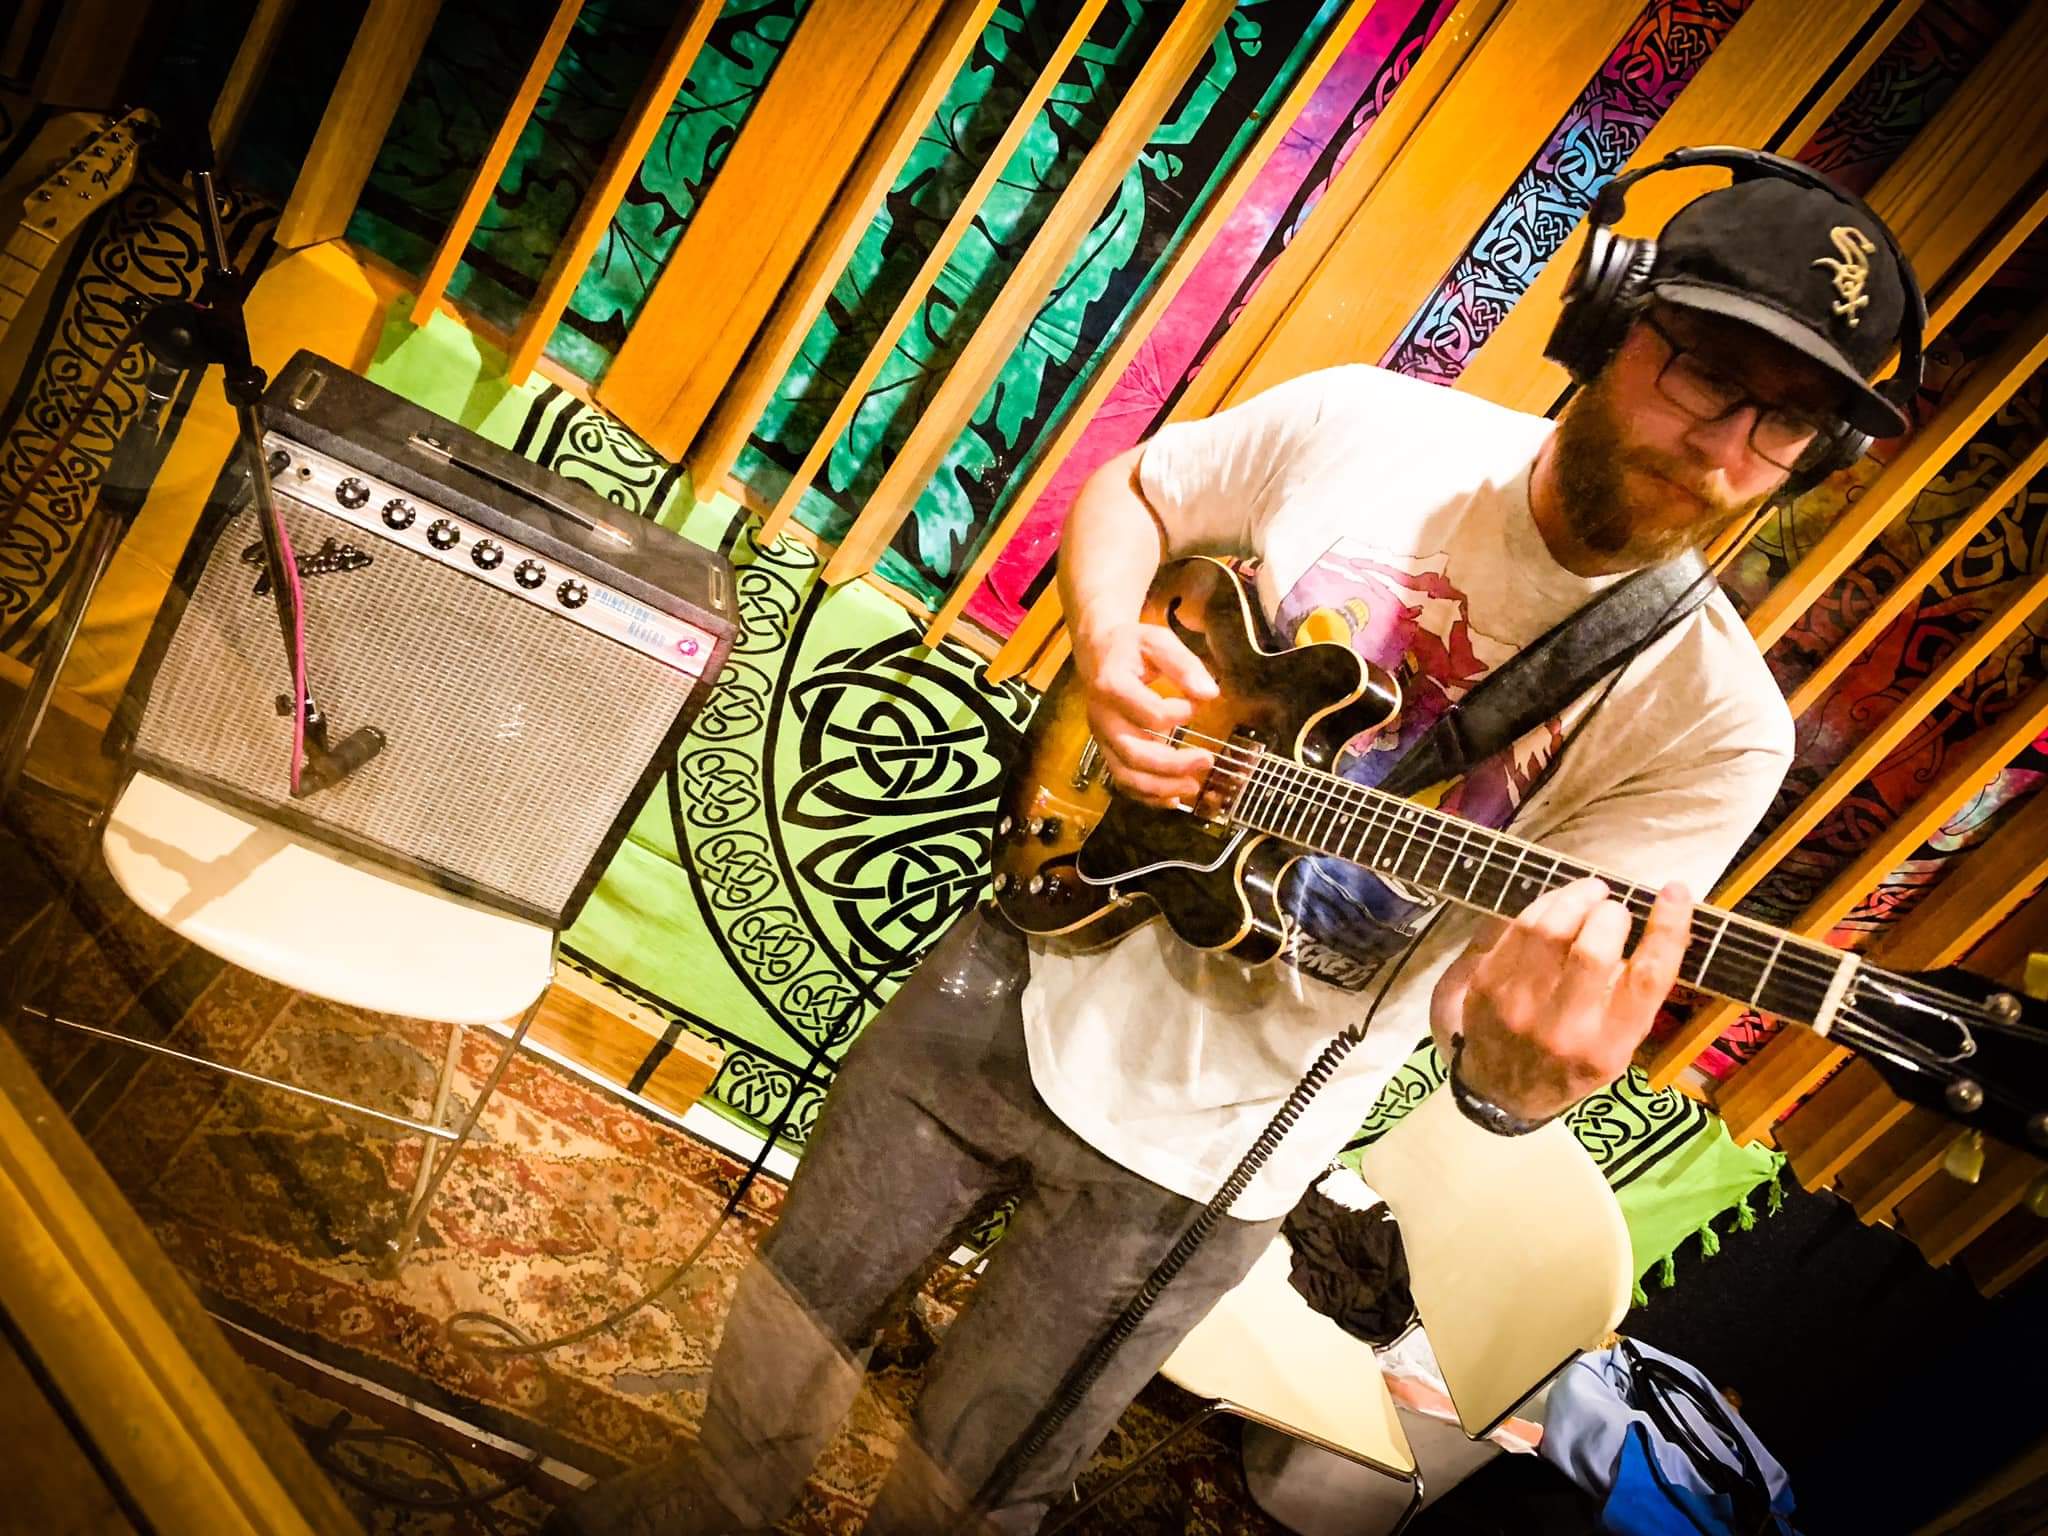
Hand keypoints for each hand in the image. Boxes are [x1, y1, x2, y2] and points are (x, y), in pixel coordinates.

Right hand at [1073, 620, 1217, 806]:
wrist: (1097, 651)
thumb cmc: (1131, 646)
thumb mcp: (1159, 641)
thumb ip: (1184, 665)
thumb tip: (1210, 693)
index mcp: (1113, 686)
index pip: (1149, 715)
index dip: (1178, 714)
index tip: (1195, 705)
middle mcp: (1102, 717)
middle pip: (1135, 753)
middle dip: (1173, 764)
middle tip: (1207, 761)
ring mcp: (1102, 737)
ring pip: (1126, 774)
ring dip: (1161, 787)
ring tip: (1193, 786)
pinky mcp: (1106, 749)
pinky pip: (1122, 780)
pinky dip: (1147, 796)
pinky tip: (1173, 798)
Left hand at [1429, 876, 1691, 1122]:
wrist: (1501, 1092)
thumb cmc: (1571, 1061)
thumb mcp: (1615, 1048)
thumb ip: (1633, 995)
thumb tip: (1651, 924)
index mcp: (1609, 1046)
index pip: (1648, 978)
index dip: (1667, 929)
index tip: (1675, 892)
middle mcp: (1564, 1029)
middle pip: (1594, 950)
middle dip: (1610, 913)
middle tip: (1612, 906)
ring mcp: (1519, 1007)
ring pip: (1549, 930)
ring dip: (1574, 898)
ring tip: (1587, 893)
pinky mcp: (1486, 986)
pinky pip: (1516, 929)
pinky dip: (1541, 906)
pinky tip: (1554, 905)